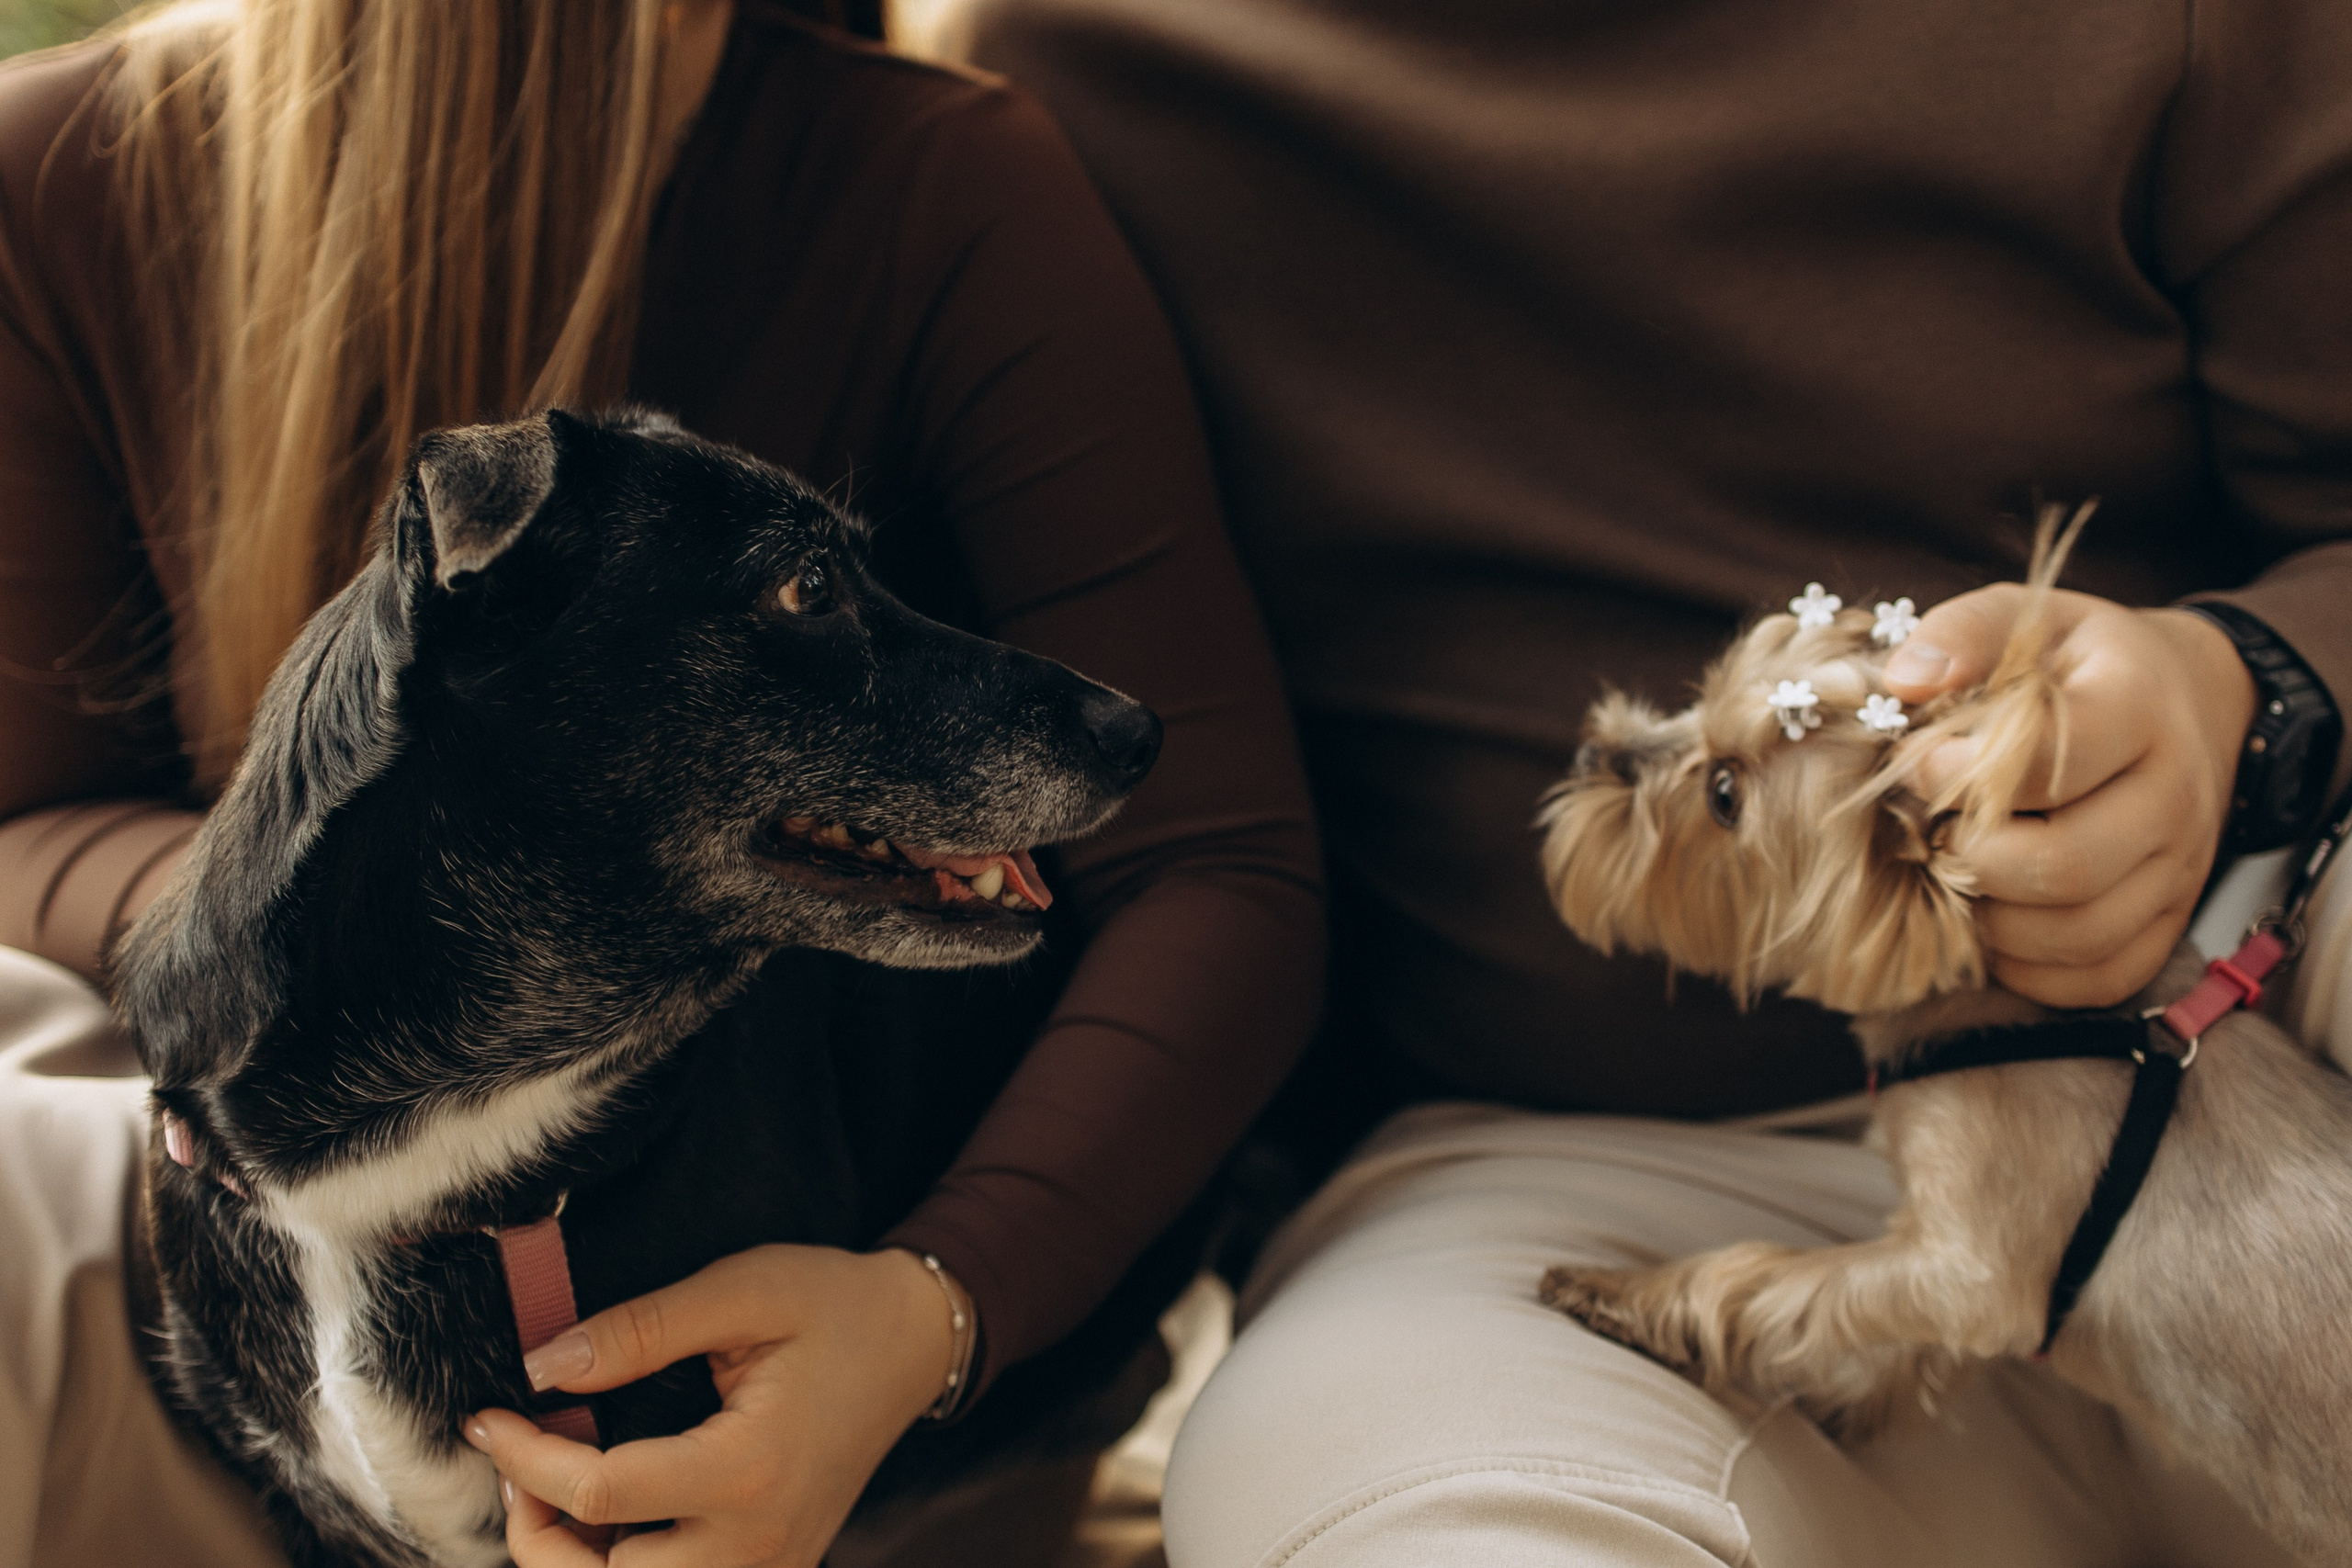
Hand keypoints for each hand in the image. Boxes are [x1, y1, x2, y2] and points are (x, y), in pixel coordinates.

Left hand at [464, 1245, 954, 1567]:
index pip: (601, 1495)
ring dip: (577, 1560)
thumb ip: (643, 1328)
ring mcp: (770, 1566)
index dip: (524, 1459)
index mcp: (750, 1469)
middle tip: (522, 1461)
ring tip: (557, 1487)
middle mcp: (760, 1541)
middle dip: (540, 1533)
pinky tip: (609, 1505)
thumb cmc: (834, 1305)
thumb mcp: (744, 1289)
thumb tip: (544, 1369)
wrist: (917, 1342)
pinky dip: (624, 1561)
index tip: (487, 1416)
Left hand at [1881, 589, 2254, 1007]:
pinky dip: (2028, 966)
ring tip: (1960, 870)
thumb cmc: (2078, 666)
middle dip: (1971, 857)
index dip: (1962, 773)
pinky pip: (2096, 978)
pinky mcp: (2169, 923)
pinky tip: (1995, 916)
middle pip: (2064, 867)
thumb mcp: (2028, 619)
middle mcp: (2173, 796)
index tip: (1919, 763)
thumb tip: (1905, 680)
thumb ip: (1963, 632)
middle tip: (1935, 830)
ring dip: (1992, 919)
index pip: (2051, 762)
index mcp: (2138, 707)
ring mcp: (2179, 868)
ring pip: (2077, 934)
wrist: (2184, 704)